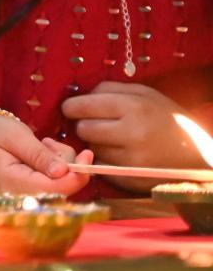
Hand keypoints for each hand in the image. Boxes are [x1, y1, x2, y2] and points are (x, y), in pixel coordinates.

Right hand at [0, 115, 89, 196]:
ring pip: (61, 184)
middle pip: (63, 188)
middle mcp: (22, 197)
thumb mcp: (13, 136)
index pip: (58, 189)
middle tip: (48, 141)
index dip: (78, 174)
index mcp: (14, 183)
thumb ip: (39, 155)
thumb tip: (64, 171)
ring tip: (41, 144)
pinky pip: (53, 183)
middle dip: (66, 163)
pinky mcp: (30, 194)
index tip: (87, 154)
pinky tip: (40, 153)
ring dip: (60, 162)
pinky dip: (54, 167)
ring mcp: (26, 197)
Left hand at [63, 81, 198, 175]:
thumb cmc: (168, 120)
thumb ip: (111, 90)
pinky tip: (119, 155)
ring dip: (95, 144)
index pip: (82, 106)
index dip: (72, 107)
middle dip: (84, 125)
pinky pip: (100, 168)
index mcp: (135, 107)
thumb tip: (79, 95)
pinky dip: (103, 161)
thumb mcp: (145, 94)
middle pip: (82, 129)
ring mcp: (131, 160)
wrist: (199, 156)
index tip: (71, 108)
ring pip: (90, 149)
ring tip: (113, 140)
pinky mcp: (130, 180)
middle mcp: (132, 134)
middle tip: (96, 124)